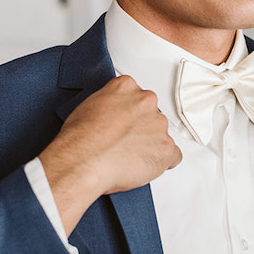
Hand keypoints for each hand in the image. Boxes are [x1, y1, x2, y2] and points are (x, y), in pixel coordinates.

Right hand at [39, 76, 181, 233]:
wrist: (83, 160)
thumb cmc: (80, 138)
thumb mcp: (88, 106)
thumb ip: (108, 105)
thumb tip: (111, 115)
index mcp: (126, 87)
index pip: (137, 96)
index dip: (131, 113)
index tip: (125, 123)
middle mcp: (146, 102)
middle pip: (152, 114)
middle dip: (142, 128)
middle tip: (125, 142)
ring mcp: (158, 125)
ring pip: (162, 135)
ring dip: (151, 145)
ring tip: (129, 157)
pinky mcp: (165, 148)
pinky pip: (173, 156)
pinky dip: (163, 162)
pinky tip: (147, 166)